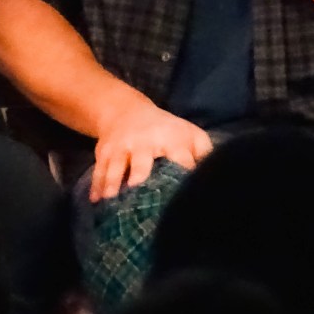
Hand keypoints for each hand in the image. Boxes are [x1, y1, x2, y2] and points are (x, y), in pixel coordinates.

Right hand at [90, 95, 211, 200]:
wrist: (124, 111)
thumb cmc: (165, 130)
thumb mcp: (189, 133)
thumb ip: (205, 153)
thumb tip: (217, 178)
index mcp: (170, 139)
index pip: (179, 158)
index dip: (182, 173)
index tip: (185, 195)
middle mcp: (143, 143)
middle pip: (142, 162)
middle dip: (140, 179)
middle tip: (140, 199)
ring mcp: (120, 148)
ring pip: (116, 167)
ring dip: (113, 184)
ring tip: (112, 202)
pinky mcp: (103, 153)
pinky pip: (99, 170)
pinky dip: (96, 186)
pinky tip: (95, 202)